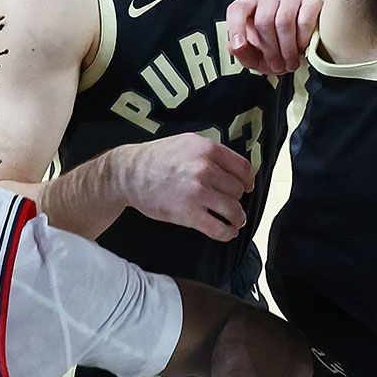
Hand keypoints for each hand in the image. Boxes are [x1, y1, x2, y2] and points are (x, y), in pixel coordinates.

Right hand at [118, 134, 254, 239]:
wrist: (128, 173)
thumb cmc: (156, 158)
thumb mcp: (186, 143)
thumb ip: (210, 153)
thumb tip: (234, 169)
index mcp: (207, 149)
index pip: (243, 168)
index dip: (248, 181)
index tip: (247, 187)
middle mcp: (205, 169)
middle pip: (238, 190)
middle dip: (237, 200)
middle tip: (231, 205)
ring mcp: (197, 192)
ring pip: (232, 209)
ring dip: (237, 218)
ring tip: (235, 221)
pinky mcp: (188, 213)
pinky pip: (218, 228)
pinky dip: (227, 233)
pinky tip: (227, 233)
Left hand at [224, 0, 319, 76]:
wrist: (303, 45)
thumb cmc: (276, 47)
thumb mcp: (256, 57)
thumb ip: (242, 53)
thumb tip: (235, 47)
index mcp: (250, 4)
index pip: (238, 9)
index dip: (236, 27)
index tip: (239, 46)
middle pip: (264, 19)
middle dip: (271, 48)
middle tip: (276, 64)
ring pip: (284, 20)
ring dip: (287, 48)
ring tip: (289, 62)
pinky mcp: (311, 0)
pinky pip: (304, 20)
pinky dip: (302, 40)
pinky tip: (302, 47)